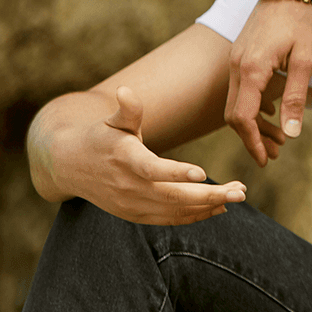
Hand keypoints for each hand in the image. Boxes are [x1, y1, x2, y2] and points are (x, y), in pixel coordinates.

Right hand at [45, 86, 245, 223]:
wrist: (70, 168)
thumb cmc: (100, 137)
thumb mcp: (112, 121)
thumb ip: (127, 110)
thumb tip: (125, 91)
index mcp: (124, 159)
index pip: (152, 169)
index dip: (177, 173)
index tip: (203, 173)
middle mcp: (128, 186)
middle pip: (173, 197)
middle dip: (210, 195)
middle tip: (241, 190)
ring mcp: (132, 204)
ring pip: (175, 211)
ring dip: (208, 206)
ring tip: (237, 195)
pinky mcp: (135, 215)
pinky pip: (169, 219)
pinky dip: (194, 216)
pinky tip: (218, 207)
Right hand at [225, 0, 311, 165]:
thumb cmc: (304, 18)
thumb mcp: (306, 60)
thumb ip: (296, 97)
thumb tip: (292, 133)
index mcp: (251, 69)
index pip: (241, 118)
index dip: (252, 142)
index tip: (264, 160)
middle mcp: (237, 64)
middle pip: (234, 113)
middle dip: (252, 137)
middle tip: (274, 155)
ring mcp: (236, 56)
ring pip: (236, 100)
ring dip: (253, 122)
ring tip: (277, 138)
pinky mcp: (241, 51)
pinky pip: (240, 86)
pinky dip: (251, 104)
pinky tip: (270, 112)